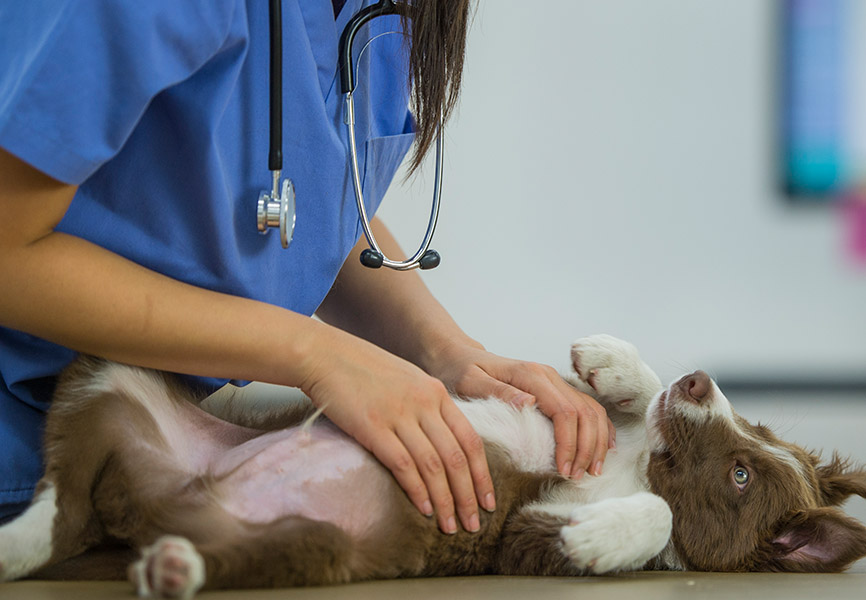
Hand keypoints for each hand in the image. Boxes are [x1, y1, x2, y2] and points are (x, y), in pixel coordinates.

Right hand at [299, 327, 494, 533]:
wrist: (325, 355)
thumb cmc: (363, 370)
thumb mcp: (407, 380)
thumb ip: (427, 407)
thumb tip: (442, 443)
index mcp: (436, 393)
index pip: (470, 440)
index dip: (482, 474)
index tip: (487, 500)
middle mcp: (424, 403)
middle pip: (457, 457)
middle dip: (468, 496)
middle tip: (473, 525)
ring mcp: (399, 414)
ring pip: (433, 465)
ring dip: (445, 501)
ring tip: (450, 526)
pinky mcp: (373, 426)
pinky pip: (403, 465)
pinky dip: (417, 491)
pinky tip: (424, 509)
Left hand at [425, 341, 614, 478]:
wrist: (460, 357)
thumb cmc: (460, 372)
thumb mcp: (469, 382)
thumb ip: (498, 392)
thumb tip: (530, 403)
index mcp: (530, 375)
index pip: (564, 412)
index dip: (569, 444)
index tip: (564, 470)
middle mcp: (548, 376)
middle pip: (584, 413)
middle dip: (586, 448)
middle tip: (578, 477)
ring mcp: (555, 381)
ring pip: (591, 410)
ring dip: (597, 441)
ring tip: (592, 470)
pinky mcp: (556, 388)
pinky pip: (588, 406)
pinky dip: (600, 427)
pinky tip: (604, 447)